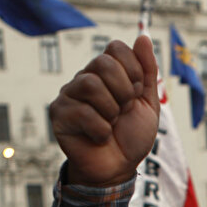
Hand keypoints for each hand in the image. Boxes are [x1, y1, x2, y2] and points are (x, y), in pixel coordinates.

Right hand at [50, 36, 159, 186]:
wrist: (118, 168)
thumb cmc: (131, 136)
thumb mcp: (148, 102)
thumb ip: (146, 71)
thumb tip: (143, 37)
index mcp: (106, 73)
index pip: (116, 48)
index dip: (133, 71)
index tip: (136, 94)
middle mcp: (85, 78)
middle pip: (103, 63)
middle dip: (124, 92)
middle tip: (123, 111)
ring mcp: (69, 95)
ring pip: (91, 84)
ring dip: (111, 110)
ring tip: (111, 123)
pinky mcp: (59, 114)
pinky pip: (82, 112)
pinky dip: (100, 130)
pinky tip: (99, 137)